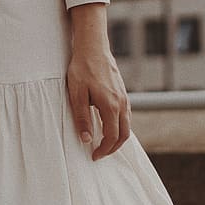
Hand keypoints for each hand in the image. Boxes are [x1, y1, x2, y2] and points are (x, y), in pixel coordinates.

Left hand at [66, 3, 130, 160]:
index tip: (93, 155)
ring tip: (103, 144)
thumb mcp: (77, 95)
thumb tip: (85, 139)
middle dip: (112, 148)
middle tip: (99, 154)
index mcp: (111, 106)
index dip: (103, 149)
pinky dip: (119, 127)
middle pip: (124, 134)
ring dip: (117, 138)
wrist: (93, 48)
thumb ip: (82, 118)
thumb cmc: (82, 69)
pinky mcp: (122, 93)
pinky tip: (108, 127)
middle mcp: (122, 103)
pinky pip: (126, 116)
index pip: (111, 136)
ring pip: (127, 125)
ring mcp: (124, 98)